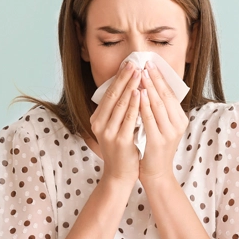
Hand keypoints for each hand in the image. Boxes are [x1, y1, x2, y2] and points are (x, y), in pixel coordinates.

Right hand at [90, 60, 141, 185]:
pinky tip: (140, 93)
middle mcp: (99, 124)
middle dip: (124, 78)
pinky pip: (128, 118)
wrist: (119, 175)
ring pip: (121, 105)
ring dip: (130, 87)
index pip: (108, 94)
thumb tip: (128, 89)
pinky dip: (135, 104)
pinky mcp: (120, 140)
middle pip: (113, 96)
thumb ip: (118, 112)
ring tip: (139, 73)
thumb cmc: (121, 150)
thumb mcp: (115, 128)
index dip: (118, 78)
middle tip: (134, 63)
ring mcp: (108, 132)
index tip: (128, 64)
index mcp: (97, 119)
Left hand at [137, 64, 188, 184]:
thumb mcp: (162, 126)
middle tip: (146, 63)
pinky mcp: (158, 141)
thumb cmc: (155, 148)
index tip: (151, 64)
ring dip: (149, 87)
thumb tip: (151, 87)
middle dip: (155, 78)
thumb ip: (160, 110)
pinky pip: (150, 119)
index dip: (161, 78)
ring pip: (158, 105)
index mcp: (180, 119)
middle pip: (165, 96)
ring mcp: (169, 133)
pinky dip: (144, 105)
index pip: (170, 94)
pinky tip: (138, 94)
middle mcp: (178, 124)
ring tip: (141, 74)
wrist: (157, 174)